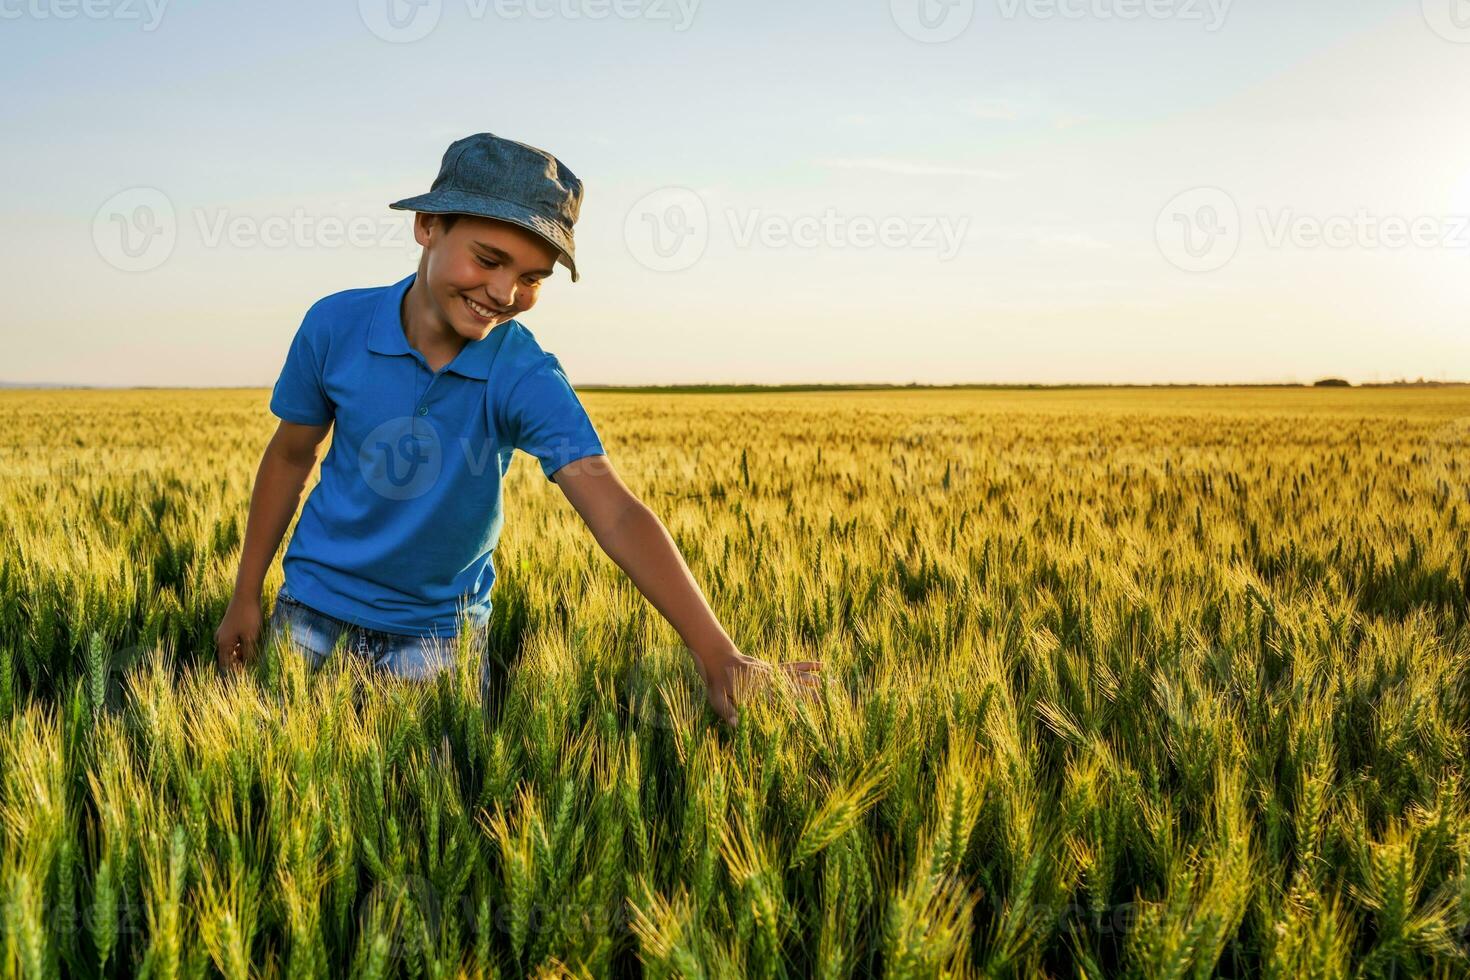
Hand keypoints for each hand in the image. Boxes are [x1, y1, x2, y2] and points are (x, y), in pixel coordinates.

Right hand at [215, 595, 262, 673]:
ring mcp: (225, 632)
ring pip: (233, 649)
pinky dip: (243, 645)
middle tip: (254, 666)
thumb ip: (249, 654)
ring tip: (255, 656)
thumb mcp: (251, 637)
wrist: (246, 594)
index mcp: (223, 644)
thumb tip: (248, 668)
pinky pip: (235, 641)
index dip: (235, 672)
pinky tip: (253, 644)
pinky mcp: (230, 626)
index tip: (247, 675)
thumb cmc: (248, 616)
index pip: (225, 665)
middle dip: (239, 663)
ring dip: (242, 654)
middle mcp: (220, 638)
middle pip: (228, 657)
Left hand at [693, 647, 823, 726]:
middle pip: (795, 690)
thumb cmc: (716, 683)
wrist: (718, 657)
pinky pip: (793, 667)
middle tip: (831, 702)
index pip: (779, 703)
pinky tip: (821, 665)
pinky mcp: (773, 668)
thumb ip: (727, 712)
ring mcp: (773, 673)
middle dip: (813, 697)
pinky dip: (807, 665)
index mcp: (759, 692)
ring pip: (798, 677)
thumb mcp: (716, 699)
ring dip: (816, 681)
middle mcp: (770, 682)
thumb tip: (736, 725)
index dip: (793, 710)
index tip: (807, 717)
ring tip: (835, 682)